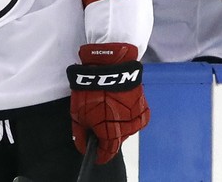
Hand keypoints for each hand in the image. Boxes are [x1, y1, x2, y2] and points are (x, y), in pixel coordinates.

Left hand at [67, 43, 149, 164]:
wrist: (110, 67)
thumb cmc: (91, 91)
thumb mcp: (77, 113)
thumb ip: (80, 134)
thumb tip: (83, 147)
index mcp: (112, 134)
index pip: (108, 153)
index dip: (100, 155)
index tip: (95, 155)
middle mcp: (128, 130)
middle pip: (116, 139)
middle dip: (106, 134)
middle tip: (96, 121)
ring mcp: (138, 118)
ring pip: (125, 129)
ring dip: (116, 124)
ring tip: (106, 109)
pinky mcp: (144, 107)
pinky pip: (133, 118)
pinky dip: (125, 115)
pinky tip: (117, 104)